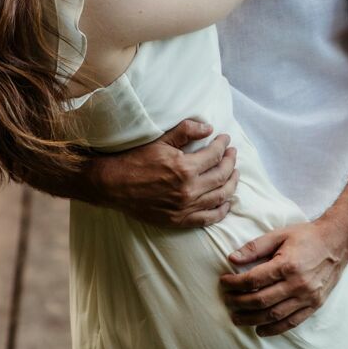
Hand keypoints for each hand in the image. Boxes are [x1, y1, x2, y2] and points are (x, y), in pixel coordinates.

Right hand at [94, 118, 238, 228]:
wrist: (113, 185)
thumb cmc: (135, 160)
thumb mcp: (161, 141)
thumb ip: (186, 132)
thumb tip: (209, 128)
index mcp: (185, 168)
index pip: (215, 155)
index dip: (223, 145)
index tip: (225, 140)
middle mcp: (189, 190)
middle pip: (222, 176)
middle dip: (231, 162)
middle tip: (232, 154)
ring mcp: (185, 207)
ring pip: (220, 197)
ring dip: (231, 184)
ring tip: (234, 174)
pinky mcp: (179, 220)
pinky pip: (208, 218)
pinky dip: (221, 211)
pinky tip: (226, 203)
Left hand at [219, 219, 346, 334]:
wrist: (337, 242)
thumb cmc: (307, 236)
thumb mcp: (279, 234)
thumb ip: (255, 247)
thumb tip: (232, 258)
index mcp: (287, 265)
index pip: (253, 280)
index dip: (235, 283)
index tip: (224, 282)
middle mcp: (298, 284)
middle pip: (261, 300)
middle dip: (239, 303)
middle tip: (227, 302)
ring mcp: (307, 297)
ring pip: (274, 315)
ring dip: (252, 319)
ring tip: (237, 319)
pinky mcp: (315, 304)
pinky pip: (292, 322)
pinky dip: (275, 329)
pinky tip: (260, 330)